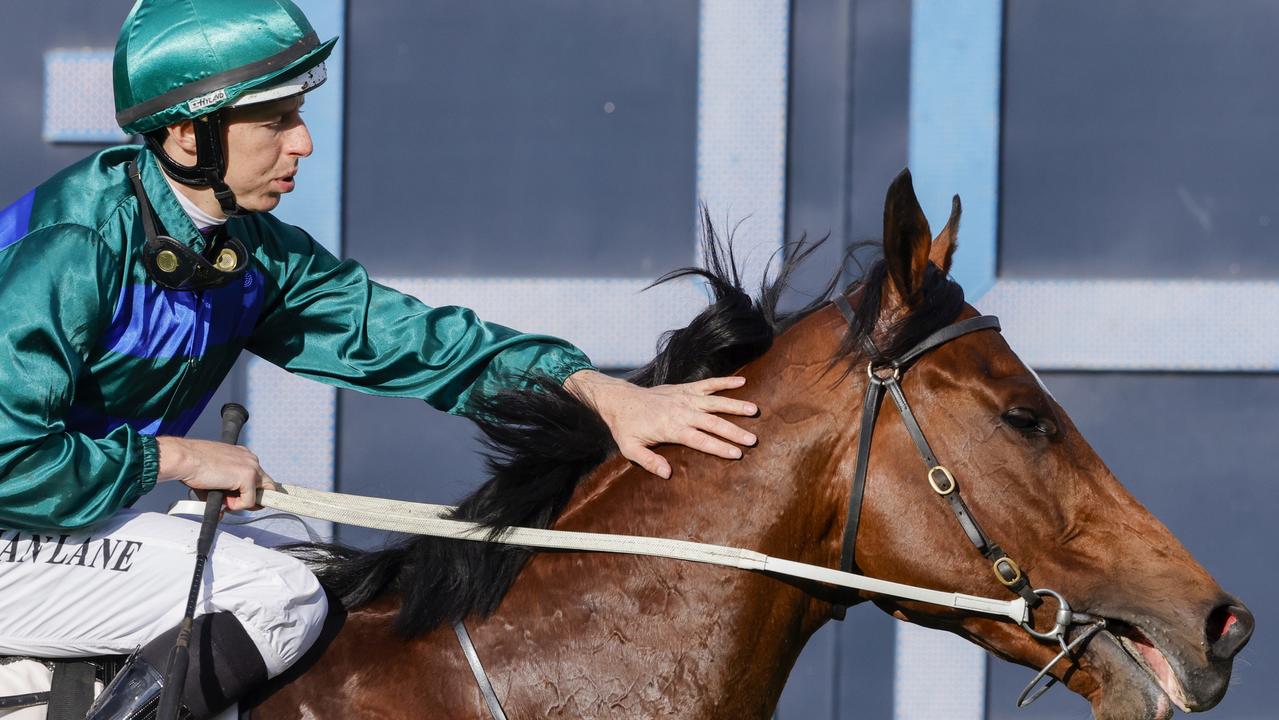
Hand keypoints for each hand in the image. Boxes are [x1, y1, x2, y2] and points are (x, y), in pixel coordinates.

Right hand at [155, 436, 276, 511]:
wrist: (185, 459)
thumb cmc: (193, 466)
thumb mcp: (215, 477)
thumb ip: (226, 491)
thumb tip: (224, 510)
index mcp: (243, 456)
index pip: (258, 477)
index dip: (251, 492)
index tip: (239, 499)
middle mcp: (250, 460)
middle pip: (268, 486)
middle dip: (254, 499)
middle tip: (236, 503)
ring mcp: (251, 468)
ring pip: (261, 495)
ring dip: (243, 502)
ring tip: (225, 499)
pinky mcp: (247, 478)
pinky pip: (249, 502)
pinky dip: (237, 505)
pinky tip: (224, 498)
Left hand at [563, 370, 757, 478]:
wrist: (620, 400)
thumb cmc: (626, 427)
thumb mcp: (630, 448)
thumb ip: (648, 462)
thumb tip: (667, 474)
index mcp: (671, 428)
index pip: (700, 440)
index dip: (719, 447)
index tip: (737, 454)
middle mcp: (682, 412)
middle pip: (712, 422)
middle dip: (734, 431)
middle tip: (753, 440)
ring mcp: (685, 398)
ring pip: (715, 401)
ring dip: (735, 405)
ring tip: (754, 410)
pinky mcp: (685, 388)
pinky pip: (708, 384)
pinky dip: (725, 382)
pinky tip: (742, 382)